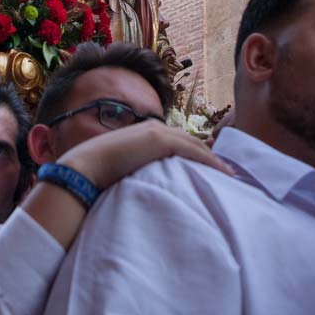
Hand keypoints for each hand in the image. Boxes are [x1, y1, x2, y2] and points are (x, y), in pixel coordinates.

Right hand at [57, 120, 234, 190]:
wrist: (85, 168)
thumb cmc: (97, 173)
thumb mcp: (122, 168)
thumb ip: (135, 170)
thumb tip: (141, 186)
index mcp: (143, 133)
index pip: (175, 141)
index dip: (193, 152)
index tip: (207, 167)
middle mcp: (153, 128)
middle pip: (189, 141)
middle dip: (208, 154)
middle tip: (226, 170)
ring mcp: (157, 132)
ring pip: (195, 145)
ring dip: (213, 159)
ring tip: (229, 173)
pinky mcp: (161, 141)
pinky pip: (194, 151)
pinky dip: (211, 161)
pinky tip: (224, 172)